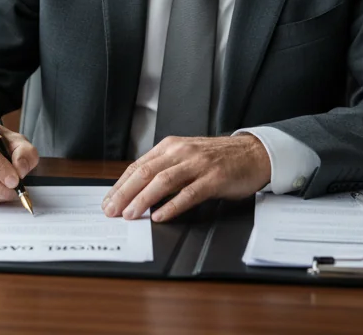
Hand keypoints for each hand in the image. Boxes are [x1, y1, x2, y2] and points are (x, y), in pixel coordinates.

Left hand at [101, 135, 270, 222]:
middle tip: (112, 210)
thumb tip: (137, 190)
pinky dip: (172, 205)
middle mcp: (181, 152)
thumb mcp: (186, 156)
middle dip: (125, 193)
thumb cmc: (219, 159)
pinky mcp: (214, 178)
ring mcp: (198, 164)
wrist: (254, 153)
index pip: (137, 166)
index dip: (120, 185)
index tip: (108, 201)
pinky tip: (160, 216)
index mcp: (170, 146)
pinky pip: (189, 193)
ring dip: (143, 199)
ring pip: (163, 181)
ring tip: (131, 214)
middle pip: (145, 173)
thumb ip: (165, 168)